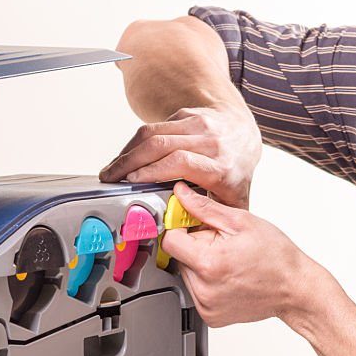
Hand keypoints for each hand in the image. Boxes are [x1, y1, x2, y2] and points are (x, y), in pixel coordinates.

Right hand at [99, 101, 261, 208]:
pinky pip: (154, 126)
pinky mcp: (186, 114)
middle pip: (161, 145)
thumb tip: (195, 240)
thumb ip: (214, 217)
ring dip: (127, 152)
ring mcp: (198, 124)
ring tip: (112, 169)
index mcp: (221, 166)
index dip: (153, 171)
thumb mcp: (233, 198)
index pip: (181, 162)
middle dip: (130, 162)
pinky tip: (126, 157)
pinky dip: (135, 143)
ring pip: (153, 132)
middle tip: (111, 179)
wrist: (244, 133)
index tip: (133, 183)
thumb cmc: (236, 168)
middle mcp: (210, 142)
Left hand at [161, 182, 315, 327]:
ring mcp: (206, 306)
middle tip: (222, 244)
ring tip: (228, 261)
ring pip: (186, 274)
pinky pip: (197, 291)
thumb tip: (182, 195)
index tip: (194, 224)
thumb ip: (205, 208)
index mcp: (208, 263)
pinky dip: (208, 282)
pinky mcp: (210, 315)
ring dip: (201, 264)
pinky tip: (229, 276)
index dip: (181, 227)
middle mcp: (203, 289)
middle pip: (178, 257)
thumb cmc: (276, 256)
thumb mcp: (241, 221)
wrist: (295, 288)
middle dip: (195, 246)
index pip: (170, 240)